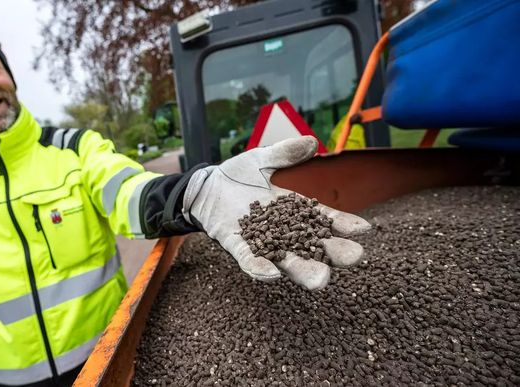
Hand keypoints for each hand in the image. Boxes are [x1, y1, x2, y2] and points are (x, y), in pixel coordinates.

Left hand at [182, 136, 370, 289]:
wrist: (205, 186)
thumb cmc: (236, 176)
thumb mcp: (261, 159)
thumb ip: (284, 153)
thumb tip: (311, 142)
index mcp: (294, 211)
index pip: (324, 220)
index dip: (344, 225)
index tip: (364, 229)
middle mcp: (283, 232)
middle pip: (313, 247)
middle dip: (333, 254)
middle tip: (353, 257)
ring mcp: (261, 242)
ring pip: (286, 262)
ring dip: (303, 270)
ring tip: (321, 278)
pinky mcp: (236, 246)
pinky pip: (249, 260)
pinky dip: (259, 268)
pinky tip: (271, 273)